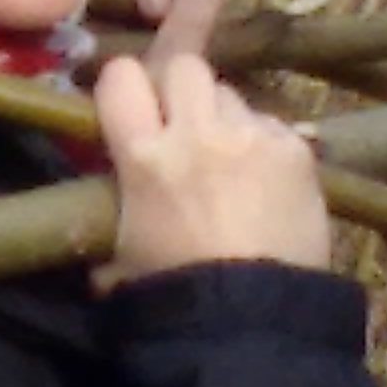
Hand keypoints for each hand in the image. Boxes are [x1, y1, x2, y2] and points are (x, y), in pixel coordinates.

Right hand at [90, 0, 332, 289]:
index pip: (120, 76)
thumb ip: (106, 220)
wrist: (255, 321)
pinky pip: (275, 125)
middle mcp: (196, 133)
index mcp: (143, 157)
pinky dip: (267, 146)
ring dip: (226, 118)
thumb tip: (91, 219)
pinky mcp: (296, 151)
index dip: (125, 87)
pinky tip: (268, 183)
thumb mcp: (118, 257)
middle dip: (181, 88)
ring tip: (232, 160)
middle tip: (185, 123)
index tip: (130, 107)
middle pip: (184, 66)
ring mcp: (251, 137)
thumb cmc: (174, 295)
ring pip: (233, 93)